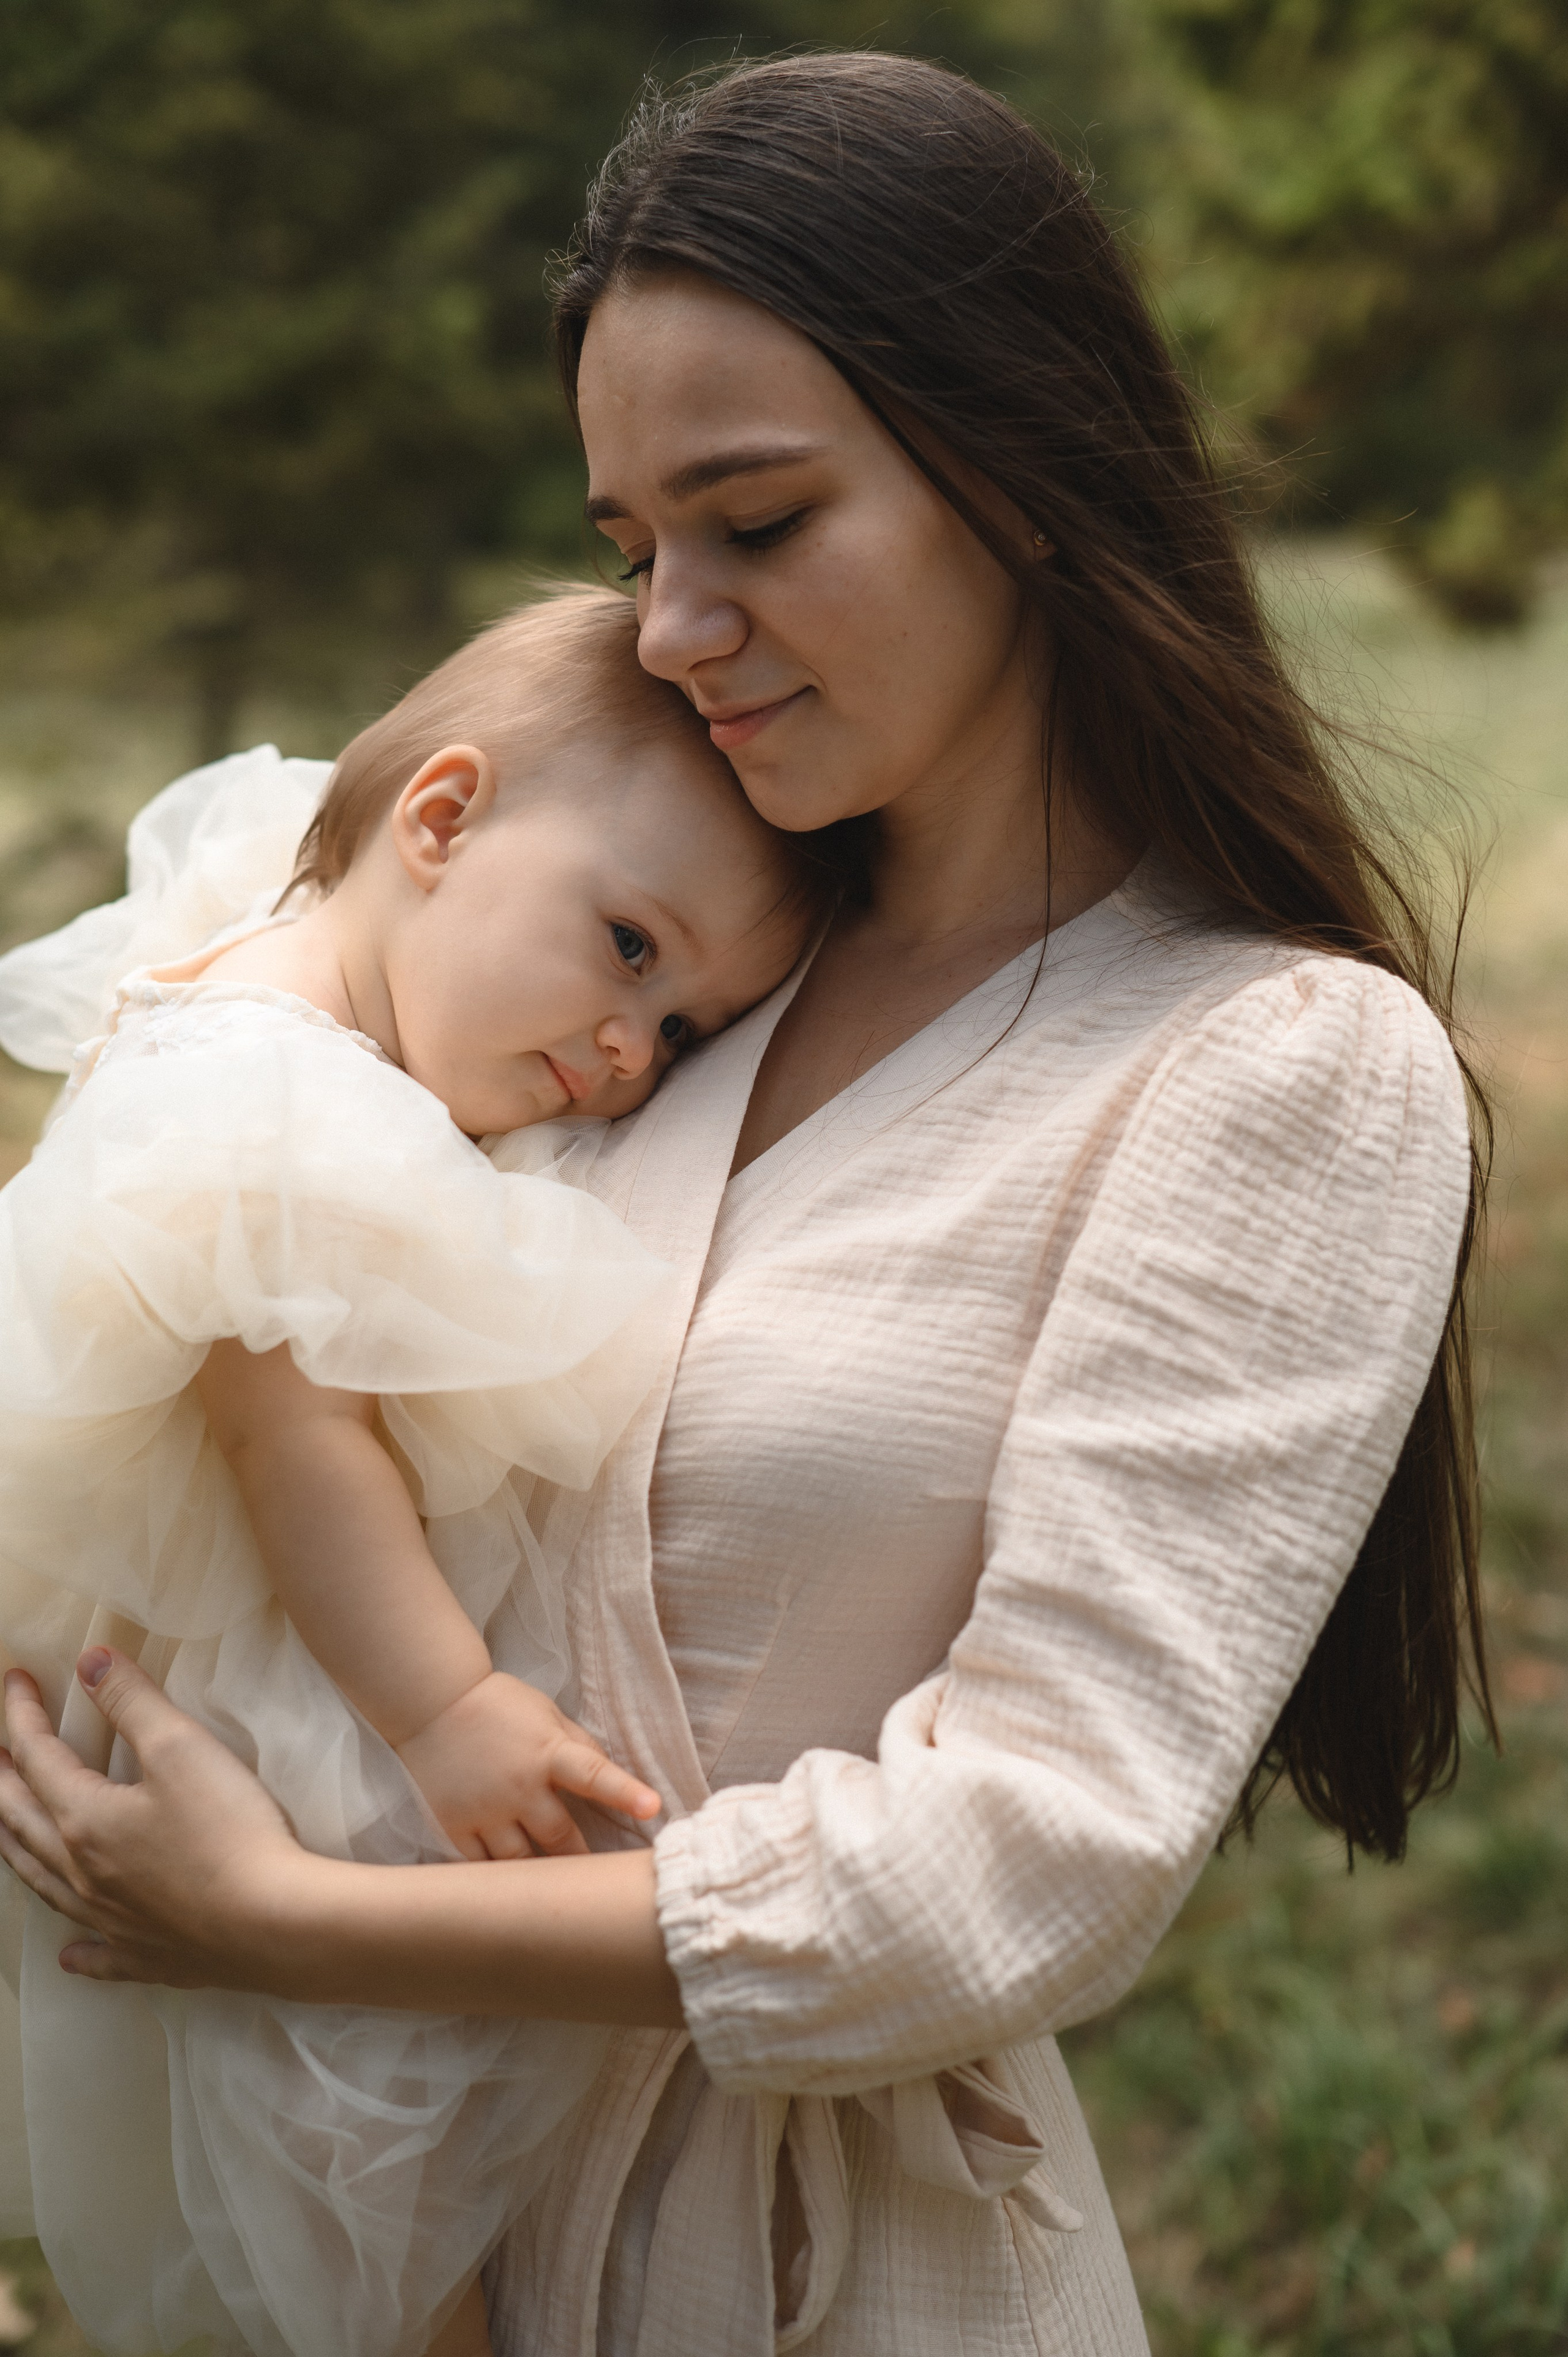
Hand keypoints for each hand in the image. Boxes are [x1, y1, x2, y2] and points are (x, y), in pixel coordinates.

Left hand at [0, 1651, 321, 1987]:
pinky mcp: (146, 1955)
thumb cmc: (229, 1831)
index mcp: (84, 1820)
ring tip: (4, 1829)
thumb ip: (132, 1701)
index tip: (16, 1679)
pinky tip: (69, 1953)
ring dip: (16, 1848)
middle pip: (21, 1821)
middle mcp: (82, 1874)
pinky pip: (96, 1953)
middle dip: (2, 1780)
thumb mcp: (182, 1747)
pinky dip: (76, 1949)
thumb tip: (89, 1662)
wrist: (274, 1924)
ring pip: (42, 1883)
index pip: (37, 1757)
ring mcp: (110, 1920)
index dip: (23, 1714)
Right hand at [394, 1672, 660, 1859]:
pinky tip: (510, 1883)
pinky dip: (498, 1876)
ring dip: (540, 1874)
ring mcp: (485, 1810)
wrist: (432, 1703)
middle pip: (559, 1838)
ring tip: (553, 1888)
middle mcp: (518, 1786)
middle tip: (597, 1879)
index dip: (625, 1792)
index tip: (653, 1807)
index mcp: (548, 1752)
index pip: (595, 1775)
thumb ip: (578, 1747)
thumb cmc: (499, 1705)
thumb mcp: (547, 1714)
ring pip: (521, 1862)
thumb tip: (608, 1775)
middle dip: (580, 1860)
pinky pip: (482, 1866)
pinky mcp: (455, 1825)